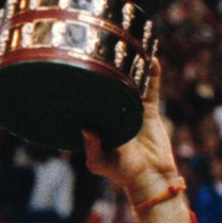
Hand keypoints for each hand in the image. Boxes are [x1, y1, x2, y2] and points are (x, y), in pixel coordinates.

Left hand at [83, 59, 179, 204]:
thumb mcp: (99, 162)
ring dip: (130, 67)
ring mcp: (130, 110)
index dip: (79, 89)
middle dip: (103, 71)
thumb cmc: (120, 172)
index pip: (85, 103)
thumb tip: (85, 128)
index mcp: (95, 124)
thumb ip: (91, 147)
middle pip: (106, 87)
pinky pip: (150, 89)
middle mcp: (110, 114)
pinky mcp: (148, 111)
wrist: (150, 175)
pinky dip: (151, 75)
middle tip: (96, 49)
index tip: (70, 70)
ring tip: (126, 47)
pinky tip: (151, 59)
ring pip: (129, 84)